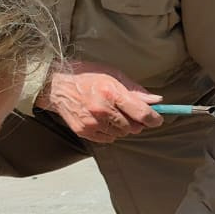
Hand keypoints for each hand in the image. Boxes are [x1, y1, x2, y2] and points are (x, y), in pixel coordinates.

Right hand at [36, 59, 162, 142]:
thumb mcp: (113, 75)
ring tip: (112, 113)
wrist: (57, 86)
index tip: (157, 119)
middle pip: (133, 127)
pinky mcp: (84, 131)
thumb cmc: (87, 77)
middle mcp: (101, 110)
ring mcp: (92, 122)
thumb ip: (136, 90)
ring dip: (122, 126)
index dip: (154, 119)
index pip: (141, 113)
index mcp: (111, 93)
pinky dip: (110, 131)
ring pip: (122, 133)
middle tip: (129, 112)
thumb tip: (157, 101)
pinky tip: (102, 119)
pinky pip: (108, 138)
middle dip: (136, 121)